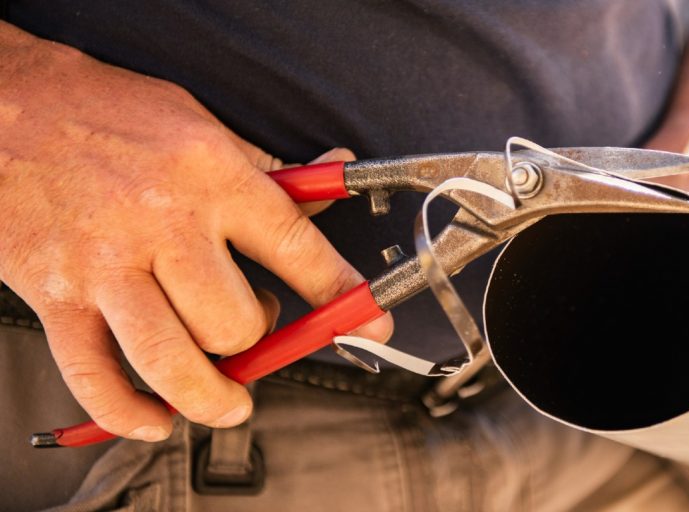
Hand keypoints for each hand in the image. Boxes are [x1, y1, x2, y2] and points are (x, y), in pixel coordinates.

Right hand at [0, 25, 391, 440]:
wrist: (6, 104)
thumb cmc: (107, 113)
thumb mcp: (203, 125)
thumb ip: (271, 169)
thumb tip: (334, 174)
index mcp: (211, 177)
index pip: (296, 248)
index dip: (341, 295)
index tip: (369, 323)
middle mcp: (163, 224)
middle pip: (233, 321)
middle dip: (257, 340)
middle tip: (255, 328)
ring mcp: (105, 265)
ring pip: (171, 361)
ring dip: (209, 397)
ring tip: (226, 399)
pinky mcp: (55, 296)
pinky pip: (94, 377)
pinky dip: (127, 414)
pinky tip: (152, 416)